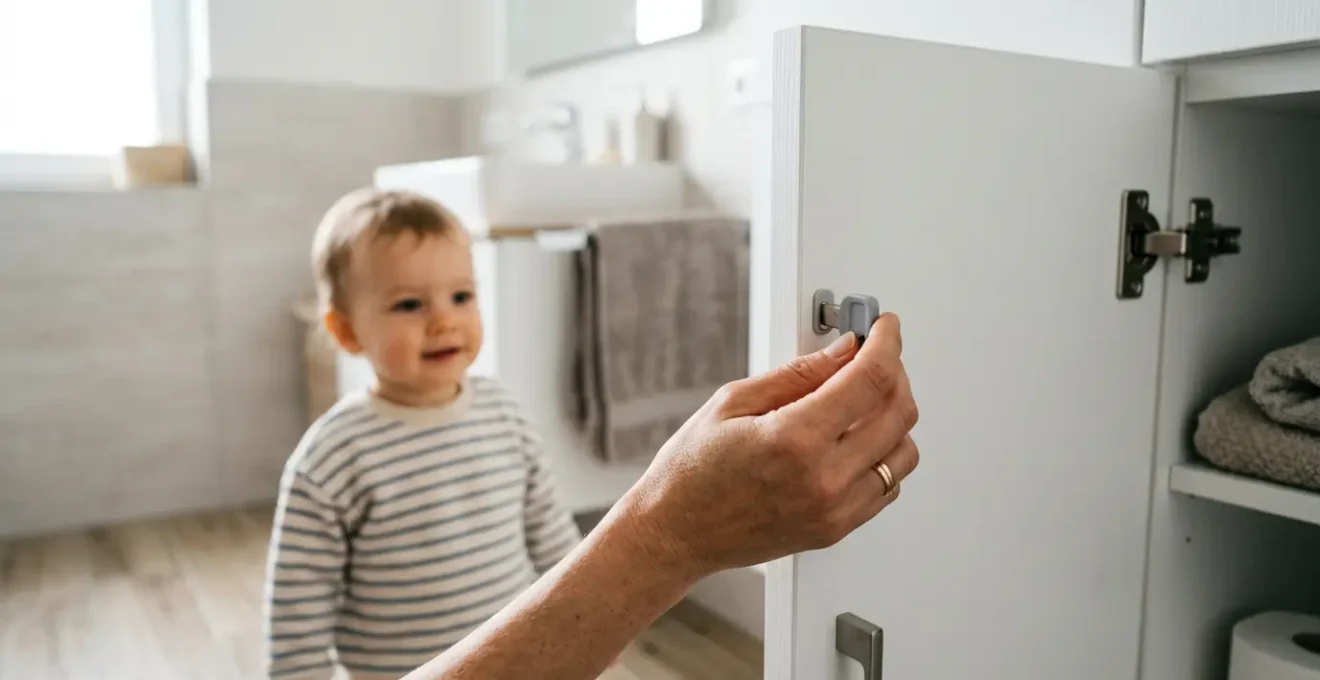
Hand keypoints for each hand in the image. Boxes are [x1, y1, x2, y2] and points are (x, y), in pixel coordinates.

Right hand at [618, 314, 919, 577]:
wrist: (675, 533)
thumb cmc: (691, 472)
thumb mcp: (734, 402)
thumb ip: (798, 374)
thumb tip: (843, 351)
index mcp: (795, 440)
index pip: (871, 379)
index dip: (886, 343)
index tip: (885, 328)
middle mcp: (824, 479)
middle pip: (899, 413)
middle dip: (894, 372)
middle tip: (874, 356)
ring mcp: (835, 510)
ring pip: (904, 452)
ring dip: (894, 417)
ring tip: (865, 400)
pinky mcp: (836, 528)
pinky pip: (888, 486)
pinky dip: (885, 455)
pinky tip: (859, 439)